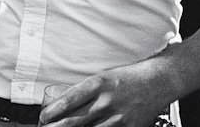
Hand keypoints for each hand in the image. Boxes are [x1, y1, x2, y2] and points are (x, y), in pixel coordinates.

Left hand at [38, 63, 170, 126]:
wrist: (156, 82)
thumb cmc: (126, 79)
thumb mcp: (101, 78)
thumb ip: (83, 92)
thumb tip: (61, 105)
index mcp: (97, 84)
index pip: (69, 100)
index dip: (53, 112)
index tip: (43, 117)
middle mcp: (106, 101)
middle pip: (76, 120)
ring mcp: (118, 117)